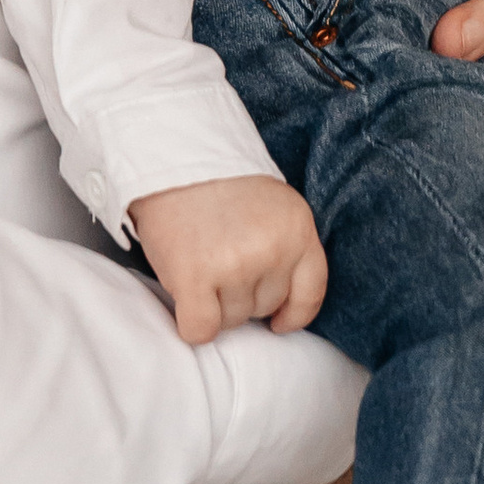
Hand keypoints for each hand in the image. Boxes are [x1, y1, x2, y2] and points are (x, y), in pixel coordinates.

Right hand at [129, 174, 326, 342]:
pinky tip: (185, 297)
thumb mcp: (274, 206)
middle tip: (217, 262)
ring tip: (198, 262)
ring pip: (231, 321)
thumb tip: (279, 309)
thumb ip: (284, 247)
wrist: (173, 154)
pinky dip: (192, 324)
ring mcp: (235, 265)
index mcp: (298, 229)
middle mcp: (273, 250)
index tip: (279, 322)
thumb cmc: (219, 183)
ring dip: (213, 304)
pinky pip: (201, 329)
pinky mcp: (195, 277)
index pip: (310, 293)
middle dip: (241, 296)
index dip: (293, 314)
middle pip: (264, 309)